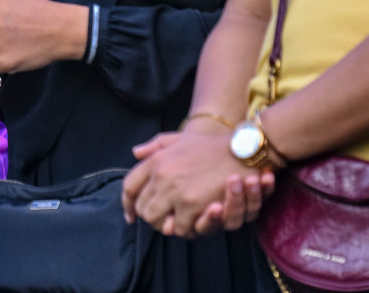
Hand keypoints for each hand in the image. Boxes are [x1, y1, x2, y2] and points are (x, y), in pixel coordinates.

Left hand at [122, 126, 270, 236]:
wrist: (240, 150)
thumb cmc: (211, 145)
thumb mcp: (179, 138)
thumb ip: (155, 145)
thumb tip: (135, 152)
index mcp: (155, 161)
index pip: (129, 187)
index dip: (128, 204)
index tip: (131, 215)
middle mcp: (160, 176)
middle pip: (143, 209)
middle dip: (152, 218)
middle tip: (164, 220)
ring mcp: (174, 192)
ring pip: (158, 222)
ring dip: (168, 225)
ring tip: (177, 222)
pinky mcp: (191, 206)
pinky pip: (180, 228)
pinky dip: (186, 229)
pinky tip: (192, 223)